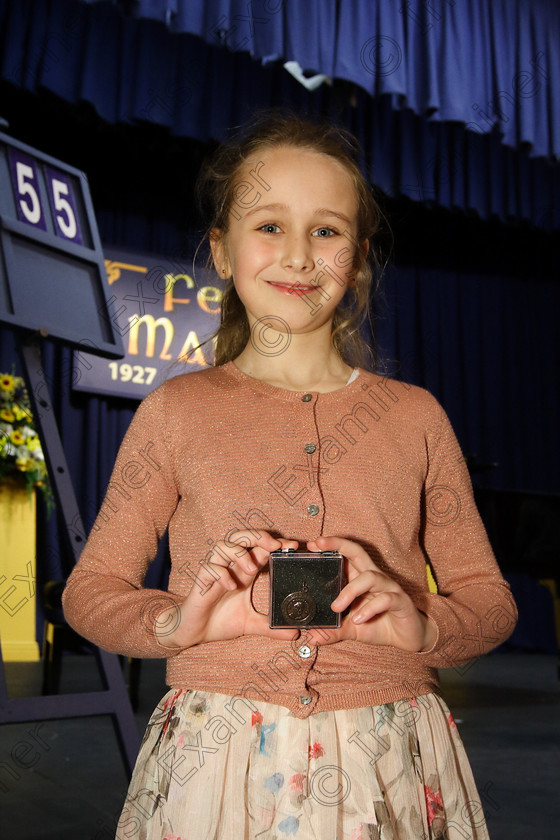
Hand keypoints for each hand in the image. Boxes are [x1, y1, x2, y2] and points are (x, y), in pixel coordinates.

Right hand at [155, 530, 298, 647]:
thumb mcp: (250, 624)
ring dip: (239, 553)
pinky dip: (221, 573)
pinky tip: (231, 586)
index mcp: (243, 571)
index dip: (275, 543)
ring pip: (223, 545)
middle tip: (273, 545)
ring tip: (251, 568)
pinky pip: (208, 568)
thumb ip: (271, 627)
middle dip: (257, 536)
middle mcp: (230, 567)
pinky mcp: (201, 581)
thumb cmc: (220, 621)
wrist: (195, 633)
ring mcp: (215, 572)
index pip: (259, 548)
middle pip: (241, 537)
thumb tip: (294, 634)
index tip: (292, 545)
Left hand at [305, 536, 436, 651]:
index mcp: (360, 579)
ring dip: (350, 591)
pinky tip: (358, 620)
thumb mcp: (352, 629)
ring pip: (370, 577)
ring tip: (336, 607)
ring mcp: (388, 587)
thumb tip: (313, 637)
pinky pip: (385, 599)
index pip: (346, 556)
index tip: (313, 544)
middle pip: (358, 552)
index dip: (331, 547)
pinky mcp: (400, 601)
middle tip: (320, 543)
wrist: (408, 638)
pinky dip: (370, 609)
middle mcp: (374, 577)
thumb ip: (334, 630)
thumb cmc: (379, 625)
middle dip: (339, 545)